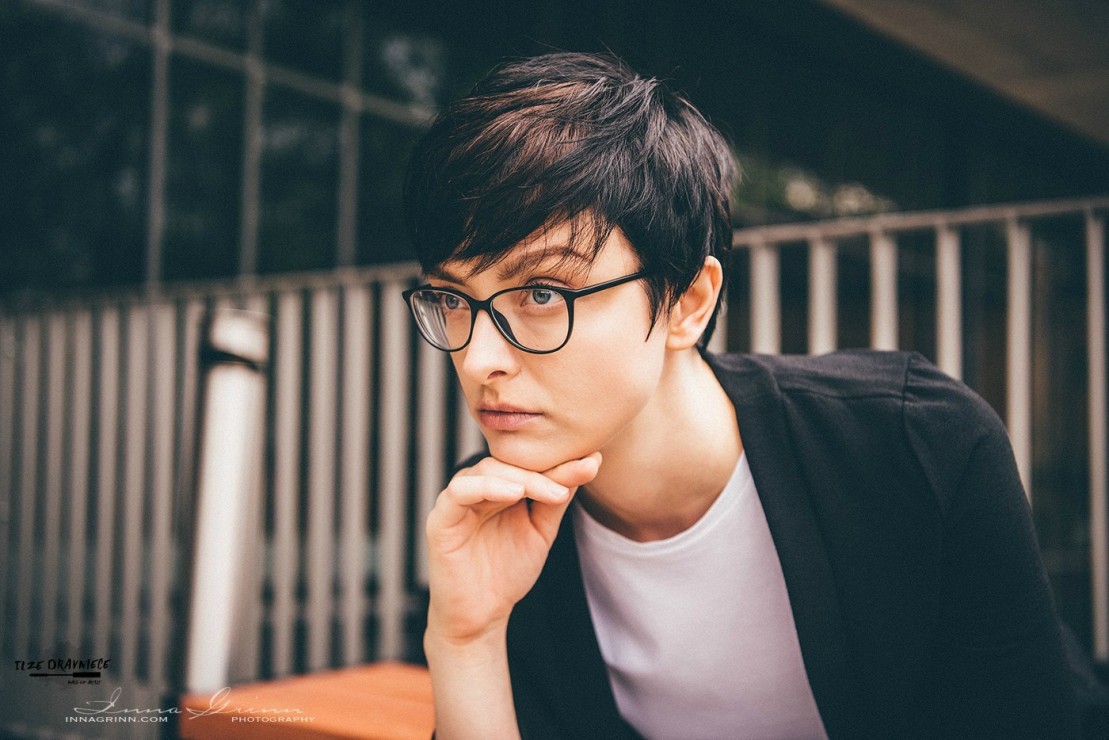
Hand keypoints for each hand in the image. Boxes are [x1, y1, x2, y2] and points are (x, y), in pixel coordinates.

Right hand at [425, 452, 601, 645]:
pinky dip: (486, 486)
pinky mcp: (440, 520)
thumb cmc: (508, 572)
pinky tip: (514, 493)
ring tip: (551, 489)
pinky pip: (458, 492)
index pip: (528, 464)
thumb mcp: (540, 530)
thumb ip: (555, 500)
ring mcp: (457, 502)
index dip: (559, 461)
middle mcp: (478, 488)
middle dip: (545, 468)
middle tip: (577, 473)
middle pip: (509, 461)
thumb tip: (587, 463)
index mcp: (500, 487)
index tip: (593, 460)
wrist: (482, 616)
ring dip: (521, 476)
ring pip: (486, 470)